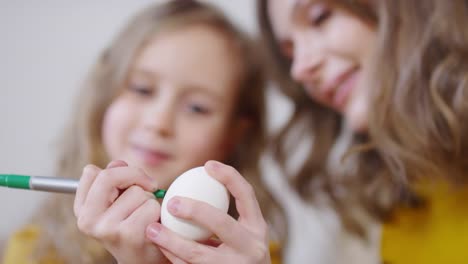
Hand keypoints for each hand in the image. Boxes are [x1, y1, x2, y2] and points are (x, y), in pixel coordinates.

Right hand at [74, 160, 168, 263]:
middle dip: (134, 175)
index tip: (130, 178)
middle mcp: (88, 221)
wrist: (145, 259)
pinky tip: (153, 224)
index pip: (91, 172)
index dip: (116, 170)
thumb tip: (118, 162)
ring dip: (149, 199)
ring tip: (146, 215)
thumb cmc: (134, 224)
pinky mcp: (129, 234)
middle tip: (149, 185)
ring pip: (136, 192)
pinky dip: (157, 211)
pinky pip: (150, 205)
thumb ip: (116, 179)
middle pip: (109, 176)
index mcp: (82, 210)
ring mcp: (107, 228)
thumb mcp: (119, 201)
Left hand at [146, 160, 270, 263]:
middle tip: (172, 202)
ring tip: (152, 228)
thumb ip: (225, 218)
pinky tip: (160, 246)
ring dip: (171, 240)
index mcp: (258, 229)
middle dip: (195, 210)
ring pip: (198, 254)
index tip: (207, 165)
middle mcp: (252, 248)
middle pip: (222, 224)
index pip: (247, 195)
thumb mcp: (243, 236)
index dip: (229, 176)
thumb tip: (194, 182)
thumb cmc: (239, 256)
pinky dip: (172, 256)